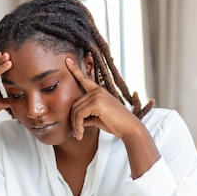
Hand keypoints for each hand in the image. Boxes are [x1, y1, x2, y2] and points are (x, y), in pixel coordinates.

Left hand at [65, 57, 159, 177]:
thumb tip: (76, 121)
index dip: (74, 70)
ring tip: (79, 135)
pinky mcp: (96, 103)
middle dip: (74, 121)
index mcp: (98, 91)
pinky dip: (78, 126)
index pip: (84, 79)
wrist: (129, 128)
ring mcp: (97, 95)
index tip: (66, 60)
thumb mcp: (97, 117)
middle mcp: (97, 90)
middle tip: (77, 134)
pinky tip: (81, 134)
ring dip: (75, 125)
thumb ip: (86, 115)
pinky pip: (79, 115)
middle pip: (75, 104)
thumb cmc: (115, 123)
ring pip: (76, 111)